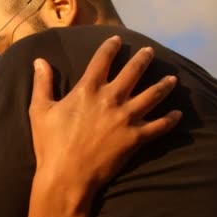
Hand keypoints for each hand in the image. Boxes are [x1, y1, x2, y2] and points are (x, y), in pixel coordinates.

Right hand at [29, 36, 181, 196]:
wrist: (67, 176)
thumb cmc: (50, 145)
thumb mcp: (39, 111)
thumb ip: (42, 84)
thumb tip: (39, 61)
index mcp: (88, 90)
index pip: (102, 60)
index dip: (110, 47)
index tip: (117, 39)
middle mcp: (111, 99)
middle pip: (133, 72)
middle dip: (143, 59)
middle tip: (150, 52)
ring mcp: (126, 118)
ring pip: (152, 95)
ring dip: (164, 85)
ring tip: (173, 78)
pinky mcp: (135, 138)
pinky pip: (159, 126)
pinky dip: (170, 120)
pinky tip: (177, 114)